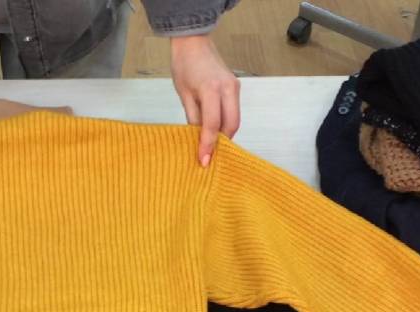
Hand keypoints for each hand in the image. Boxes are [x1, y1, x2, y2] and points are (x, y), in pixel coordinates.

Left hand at [170, 34, 239, 166]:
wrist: (193, 43)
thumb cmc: (184, 66)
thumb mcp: (184, 94)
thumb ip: (193, 117)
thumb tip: (197, 137)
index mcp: (211, 89)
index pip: (212, 124)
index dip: (208, 144)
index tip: (204, 160)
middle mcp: (228, 88)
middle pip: (231, 124)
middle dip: (221, 142)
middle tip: (209, 156)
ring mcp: (234, 87)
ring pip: (235, 119)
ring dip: (225, 134)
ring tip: (211, 146)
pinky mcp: (235, 87)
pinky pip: (233, 111)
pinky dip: (226, 123)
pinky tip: (216, 131)